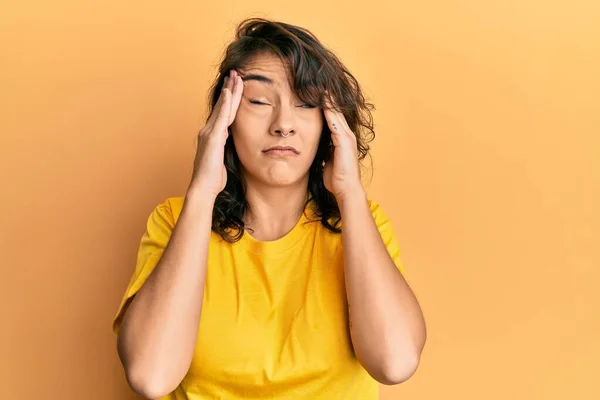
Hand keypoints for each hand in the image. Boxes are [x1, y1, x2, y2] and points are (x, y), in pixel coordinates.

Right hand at [189, 70, 242, 198]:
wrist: (204, 187)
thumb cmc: (213, 177)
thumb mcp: (222, 158)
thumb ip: (225, 147)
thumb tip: (230, 140)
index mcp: (213, 135)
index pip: (224, 113)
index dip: (230, 98)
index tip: (236, 85)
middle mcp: (209, 131)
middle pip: (223, 106)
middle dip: (230, 88)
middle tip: (236, 73)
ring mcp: (209, 133)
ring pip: (222, 108)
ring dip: (230, 91)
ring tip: (236, 77)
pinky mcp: (212, 138)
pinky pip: (221, 118)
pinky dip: (225, 104)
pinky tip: (229, 93)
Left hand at [322, 94, 363, 200]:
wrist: (345, 190)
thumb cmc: (336, 178)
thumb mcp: (326, 160)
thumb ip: (323, 151)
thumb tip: (313, 148)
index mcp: (341, 138)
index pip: (332, 116)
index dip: (323, 104)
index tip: (312, 92)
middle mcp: (346, 134)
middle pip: (335, 110)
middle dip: (325, 97)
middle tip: (315, 83)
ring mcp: (347, 137)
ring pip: (336, 113)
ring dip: (328, 100)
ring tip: (318, 86)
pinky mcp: (345, 141)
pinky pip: (336, 122)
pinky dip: (329, 111)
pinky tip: (322, 102)